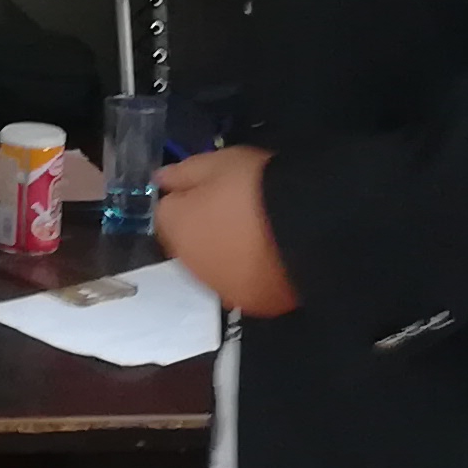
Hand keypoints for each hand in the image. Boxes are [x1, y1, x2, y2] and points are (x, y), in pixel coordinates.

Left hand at [155, 146, 297, 316]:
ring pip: (214, 267)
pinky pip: (243, 285)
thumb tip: (159, 179)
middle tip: (238, 208)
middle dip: (203, 228)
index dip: (188, 197)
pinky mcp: (251, 304)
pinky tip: (272, 256)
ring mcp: (220, 287)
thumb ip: (184, 172)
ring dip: (224, 253)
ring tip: (259, 233)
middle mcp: (190, 263)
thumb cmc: (256, 186)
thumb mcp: (219, 163)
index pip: (166, 212)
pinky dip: (250, 273)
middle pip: (188, 242)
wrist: (308, 227)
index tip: (213, 188)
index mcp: (176, 227)